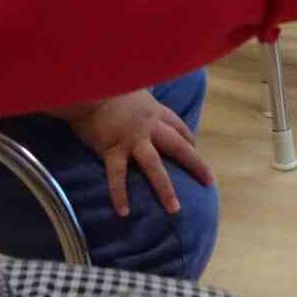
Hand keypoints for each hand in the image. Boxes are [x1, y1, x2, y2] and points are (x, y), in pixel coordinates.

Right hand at [65, 90, 213, 217]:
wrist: (87, 84)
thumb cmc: (108, 85)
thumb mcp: (133, 87)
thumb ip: (142, 95)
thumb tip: (147, 92)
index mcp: (154, 111)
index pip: (179, 127)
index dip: (189, 139)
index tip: (194, 149)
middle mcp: (149, 126)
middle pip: (178, 146)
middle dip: (196, 164)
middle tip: (208, 181)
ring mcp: (132, 139)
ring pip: (154, 166)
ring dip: (165, 188)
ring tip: (174, 209)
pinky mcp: (112, 148)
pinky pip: (117, 175)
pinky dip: (120, 194)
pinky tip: (124, 212)